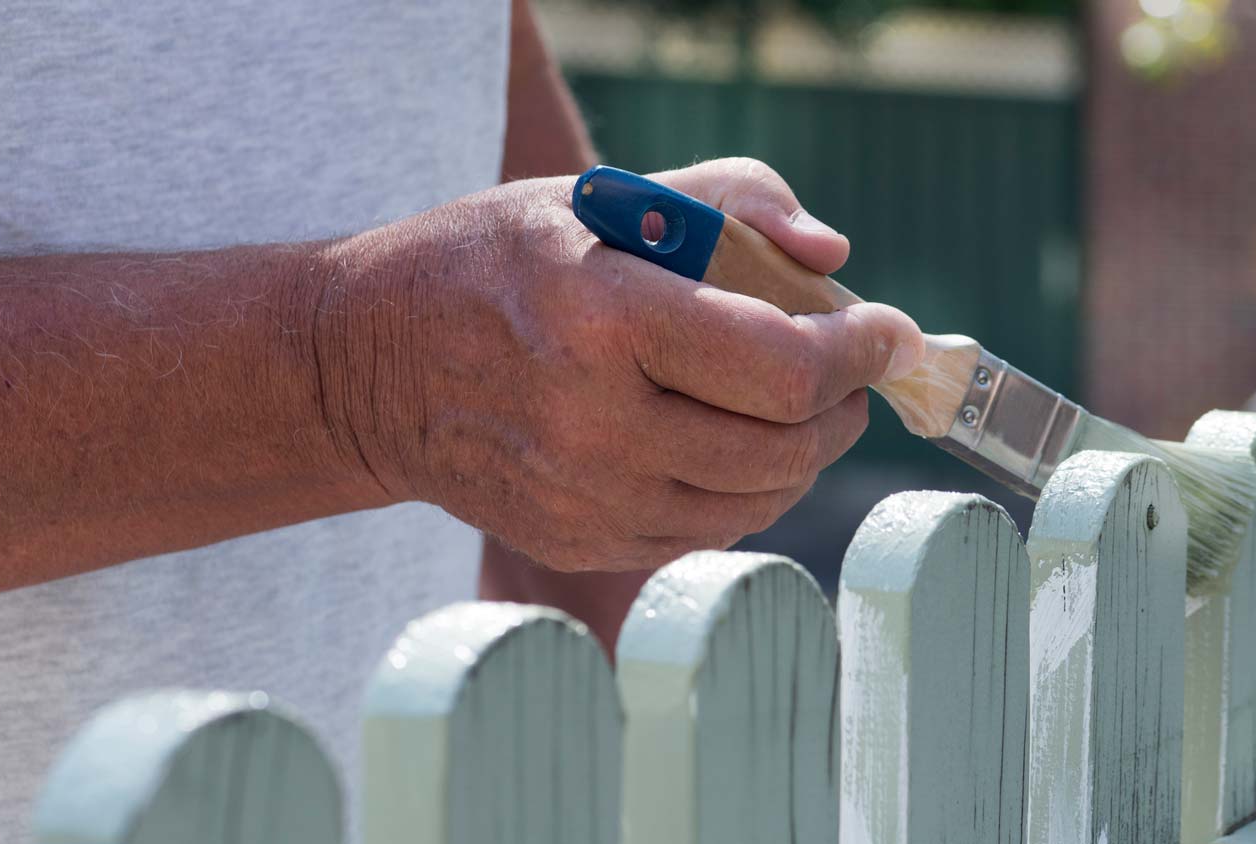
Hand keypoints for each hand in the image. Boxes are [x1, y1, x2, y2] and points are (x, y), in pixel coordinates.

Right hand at [315, 158, 924, 571]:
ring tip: (797, 409)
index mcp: (604, 318)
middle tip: (848, 371)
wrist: (368, 366)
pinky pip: (706, 534)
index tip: (887, 332)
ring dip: (804, 455)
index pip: (781, 365)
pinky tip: (731, 447)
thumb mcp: (601, 196)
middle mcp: (595, 422)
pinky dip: (745, 493)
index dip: (860, 351)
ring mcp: (584, 496)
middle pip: (784, 445)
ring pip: (756, 501)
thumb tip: (833, 261)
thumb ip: (733, 200)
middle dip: (844, 406)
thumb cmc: (492, 262)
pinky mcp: (578, 539)